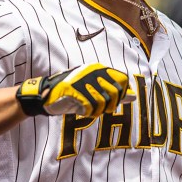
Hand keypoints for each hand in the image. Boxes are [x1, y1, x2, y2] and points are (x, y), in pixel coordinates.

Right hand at [16, 63, 134, 116]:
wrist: (48, 97)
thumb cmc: (74, 95)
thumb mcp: (96, 92)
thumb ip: (115, 93)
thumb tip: (134, 96)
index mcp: (98, 69)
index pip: (123, 80)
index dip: (120, 95)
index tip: (110, 101)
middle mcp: (92, 71)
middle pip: (115, 92)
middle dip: (109, 105)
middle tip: (97, 107)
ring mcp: (82, 79)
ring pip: (103, 101)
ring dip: (97, 111)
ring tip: (88, 109)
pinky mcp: (72, 89)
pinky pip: (90, 106)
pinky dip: (87, 113)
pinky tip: (81, 111)